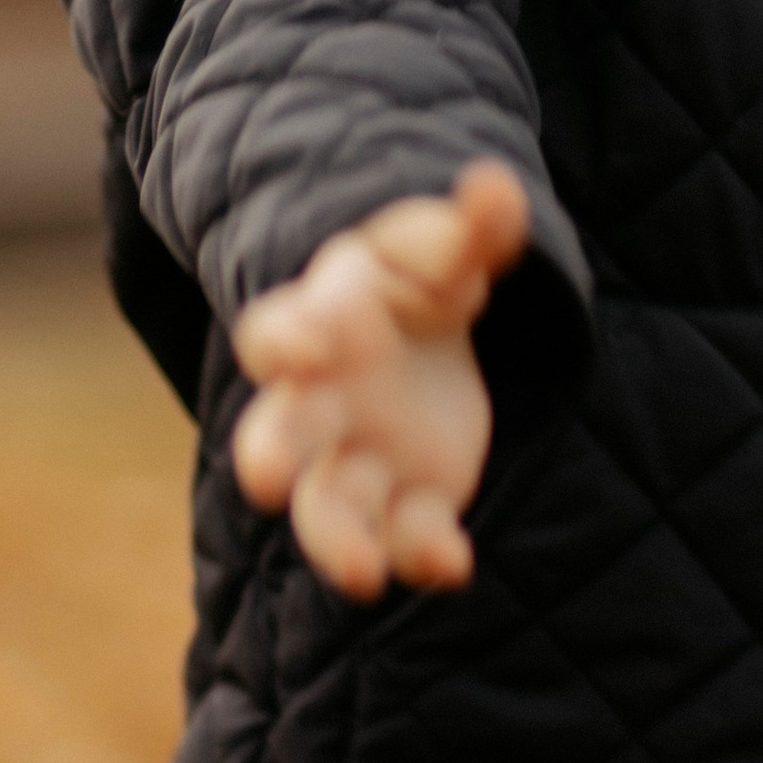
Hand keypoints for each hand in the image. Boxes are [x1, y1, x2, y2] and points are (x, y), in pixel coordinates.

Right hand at [231, 162, 529, 598]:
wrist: (430, 329)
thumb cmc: (420, 273)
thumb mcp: (446, 244)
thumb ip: (472, 225)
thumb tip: (497, 188)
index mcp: (321, 320)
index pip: (278, 332)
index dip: (286, 339)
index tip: (306, 346)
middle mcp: (322, 398)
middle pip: (280, 433)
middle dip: (272, 456)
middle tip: (264, 482)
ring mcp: (358, 455)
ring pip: (329, 507)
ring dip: (339, 541)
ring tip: (363, 573)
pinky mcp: (410, 495)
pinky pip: (407, 531)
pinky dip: (424, 551)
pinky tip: (454, 564)